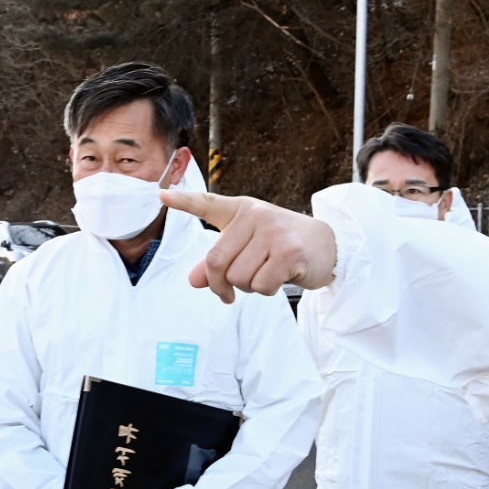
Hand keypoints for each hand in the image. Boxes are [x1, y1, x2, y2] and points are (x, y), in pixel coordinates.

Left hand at [160, 189, 336, 303]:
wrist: (328, 246)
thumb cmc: (282, 246)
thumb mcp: (248, 248)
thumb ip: (219, 263)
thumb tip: (194, 280)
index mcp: (240, 210)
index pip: (207, 203)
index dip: (183, 200)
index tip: (161, 194)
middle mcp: (254, 216)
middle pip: (216, 261)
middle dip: (220, 285)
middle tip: (229, 294)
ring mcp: (272, 232)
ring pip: (239, 277)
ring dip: (249, 287)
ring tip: (266, 273)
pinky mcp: (288, 252)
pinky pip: (261, 286)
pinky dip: (267, 291)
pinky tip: (280, 277)